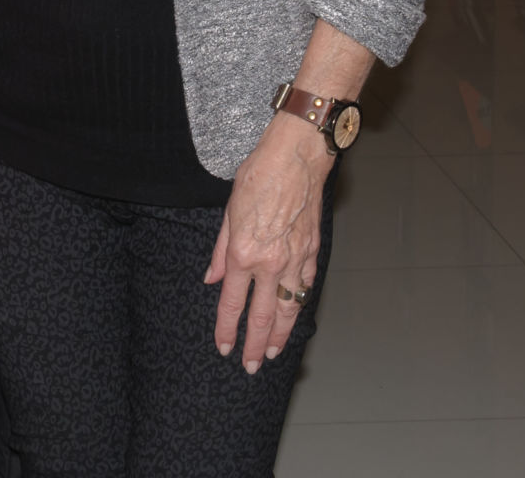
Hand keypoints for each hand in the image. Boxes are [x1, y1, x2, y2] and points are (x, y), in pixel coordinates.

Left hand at [204, 112, 333, 372]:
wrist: (297, 158)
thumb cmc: (259, 176)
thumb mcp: (228, 211)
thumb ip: (219, 250)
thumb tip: (212, 278)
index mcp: (243, 254)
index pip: (232, 304)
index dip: (227, 330)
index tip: (224, 347)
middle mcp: (270, 263)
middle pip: (262, 316)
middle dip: (255, 345)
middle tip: (250, 366)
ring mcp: (295, 260)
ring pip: (289, 308)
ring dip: (281, 335)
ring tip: (273, 353)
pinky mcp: (312, 253)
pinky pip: (305, 286)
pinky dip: (299, 304)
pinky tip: (294, 314)